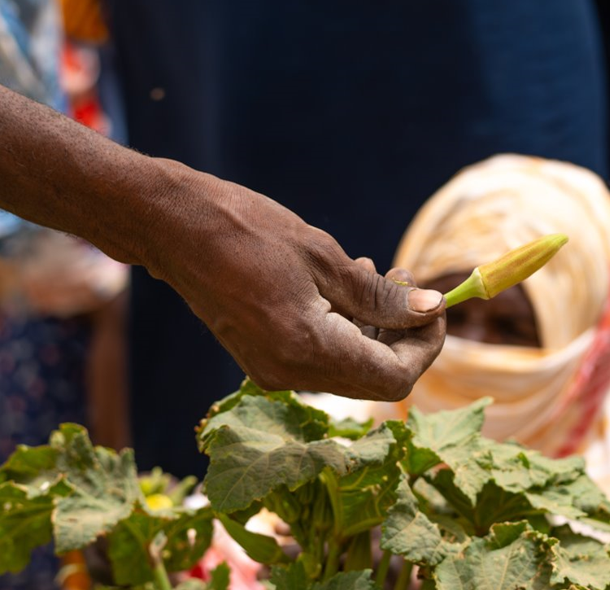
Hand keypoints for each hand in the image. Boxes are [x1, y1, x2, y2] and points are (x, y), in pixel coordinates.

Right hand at [144, 165, 445, 400]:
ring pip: (349, 370)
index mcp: (308, 349)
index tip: (435, 303)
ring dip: (374, 329)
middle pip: (374, 380)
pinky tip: (342, 288)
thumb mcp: (324, 256)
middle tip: (407, 281)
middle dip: (402, 336)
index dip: (426, 345)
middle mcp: (290, 374)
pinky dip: (344, 330)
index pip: (394, 377)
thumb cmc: (246, 231)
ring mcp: (272, 372)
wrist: (173, 229)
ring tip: (374, 273)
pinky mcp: (262, 360)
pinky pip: (321, 360)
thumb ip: (381, 296)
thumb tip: (430, 310)